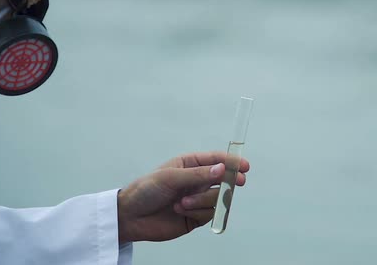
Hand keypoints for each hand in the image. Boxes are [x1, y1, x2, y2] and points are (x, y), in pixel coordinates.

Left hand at [117, 151, 249, 242]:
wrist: (131, 216)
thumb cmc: (147, 190)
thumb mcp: (171, 177)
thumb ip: (198, 175)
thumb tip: (222, 169)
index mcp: (190, 164)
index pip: (216, 160)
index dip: (232, 162)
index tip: (245, 167)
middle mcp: (197, 181)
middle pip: (223, 180)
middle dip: (229, 181)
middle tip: (238, 182)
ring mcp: (198, 199)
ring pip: (217, 199)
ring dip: (201, 201)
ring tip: (181, 203)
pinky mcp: (196, 217)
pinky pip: (209, 214)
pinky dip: (196, 213)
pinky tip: (179, 211)